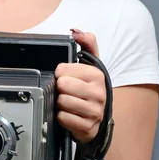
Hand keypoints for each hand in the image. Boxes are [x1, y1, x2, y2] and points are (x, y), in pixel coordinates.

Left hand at [55, 29, 105, 143]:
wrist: (97, 119)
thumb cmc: (90, 90)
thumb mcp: (91, 65)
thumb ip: (87, 44)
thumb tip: (77, 31)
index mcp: (97, 75)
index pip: (62, 69)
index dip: (60, 74)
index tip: (68, 78)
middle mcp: (98, 93)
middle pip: (61, 85)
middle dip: (60, 89)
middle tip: (67, 91)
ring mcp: (94, 111)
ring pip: (61, 101)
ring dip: (60, 103)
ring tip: (69, 103)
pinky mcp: (87, 127)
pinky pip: (62, 118)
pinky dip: (62, 117)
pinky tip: (70, 115)